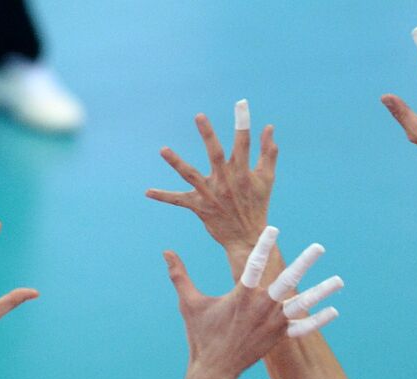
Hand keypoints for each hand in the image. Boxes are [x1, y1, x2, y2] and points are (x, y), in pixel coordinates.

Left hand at [146, 100, 277, 267]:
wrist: (248, 237)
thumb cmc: (258, 205)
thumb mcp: (267, 179)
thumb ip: (268, 153)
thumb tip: (269, 128)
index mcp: (242, 172)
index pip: (243, 143)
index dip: (242, 122)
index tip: (241, 103)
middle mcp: (225, 181)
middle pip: (214, 154)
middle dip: (208, 135)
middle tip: (199, 116)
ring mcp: (211, 194)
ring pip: (191, 175)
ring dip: (176, 162)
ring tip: (163, 150)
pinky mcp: (200, 207)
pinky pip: (178, 200)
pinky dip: (163, 196)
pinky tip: (147, 192)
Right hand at [165, 227, 342, 378]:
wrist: (214, 370)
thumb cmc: (201, 336)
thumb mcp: (189, 303)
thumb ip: (179, 275)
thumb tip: (166, 252)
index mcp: (241, 295)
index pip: (254, 264)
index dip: (264, 245)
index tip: (274, 228)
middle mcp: (261, 307)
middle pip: (287, 281)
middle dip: (304, 263)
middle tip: (319, 247)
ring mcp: (272, 323)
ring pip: (301, 304)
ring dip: (321, 292)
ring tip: (339, 280)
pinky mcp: (278, 337)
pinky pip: (302, 328)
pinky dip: (317, 321)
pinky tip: (333, 311)